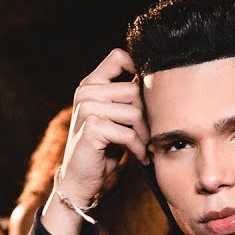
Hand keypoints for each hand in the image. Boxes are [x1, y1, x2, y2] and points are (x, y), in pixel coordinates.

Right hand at [56, 49, 149, 211]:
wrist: (80, 178)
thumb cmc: (103, 147)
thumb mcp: (114, 117)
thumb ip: (125, 97)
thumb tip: (154, 79)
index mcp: (90, 84)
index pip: (118, 56)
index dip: (138, 69)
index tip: (147, 95)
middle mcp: (86, 92)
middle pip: (134, 91)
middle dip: (147, 117)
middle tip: (148, 136)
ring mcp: (87, 108)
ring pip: (134, 113)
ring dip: (145, 135)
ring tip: (144, 147)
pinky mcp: (92, 128)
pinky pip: (128, 133)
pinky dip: (138, 148)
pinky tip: (140, 157)